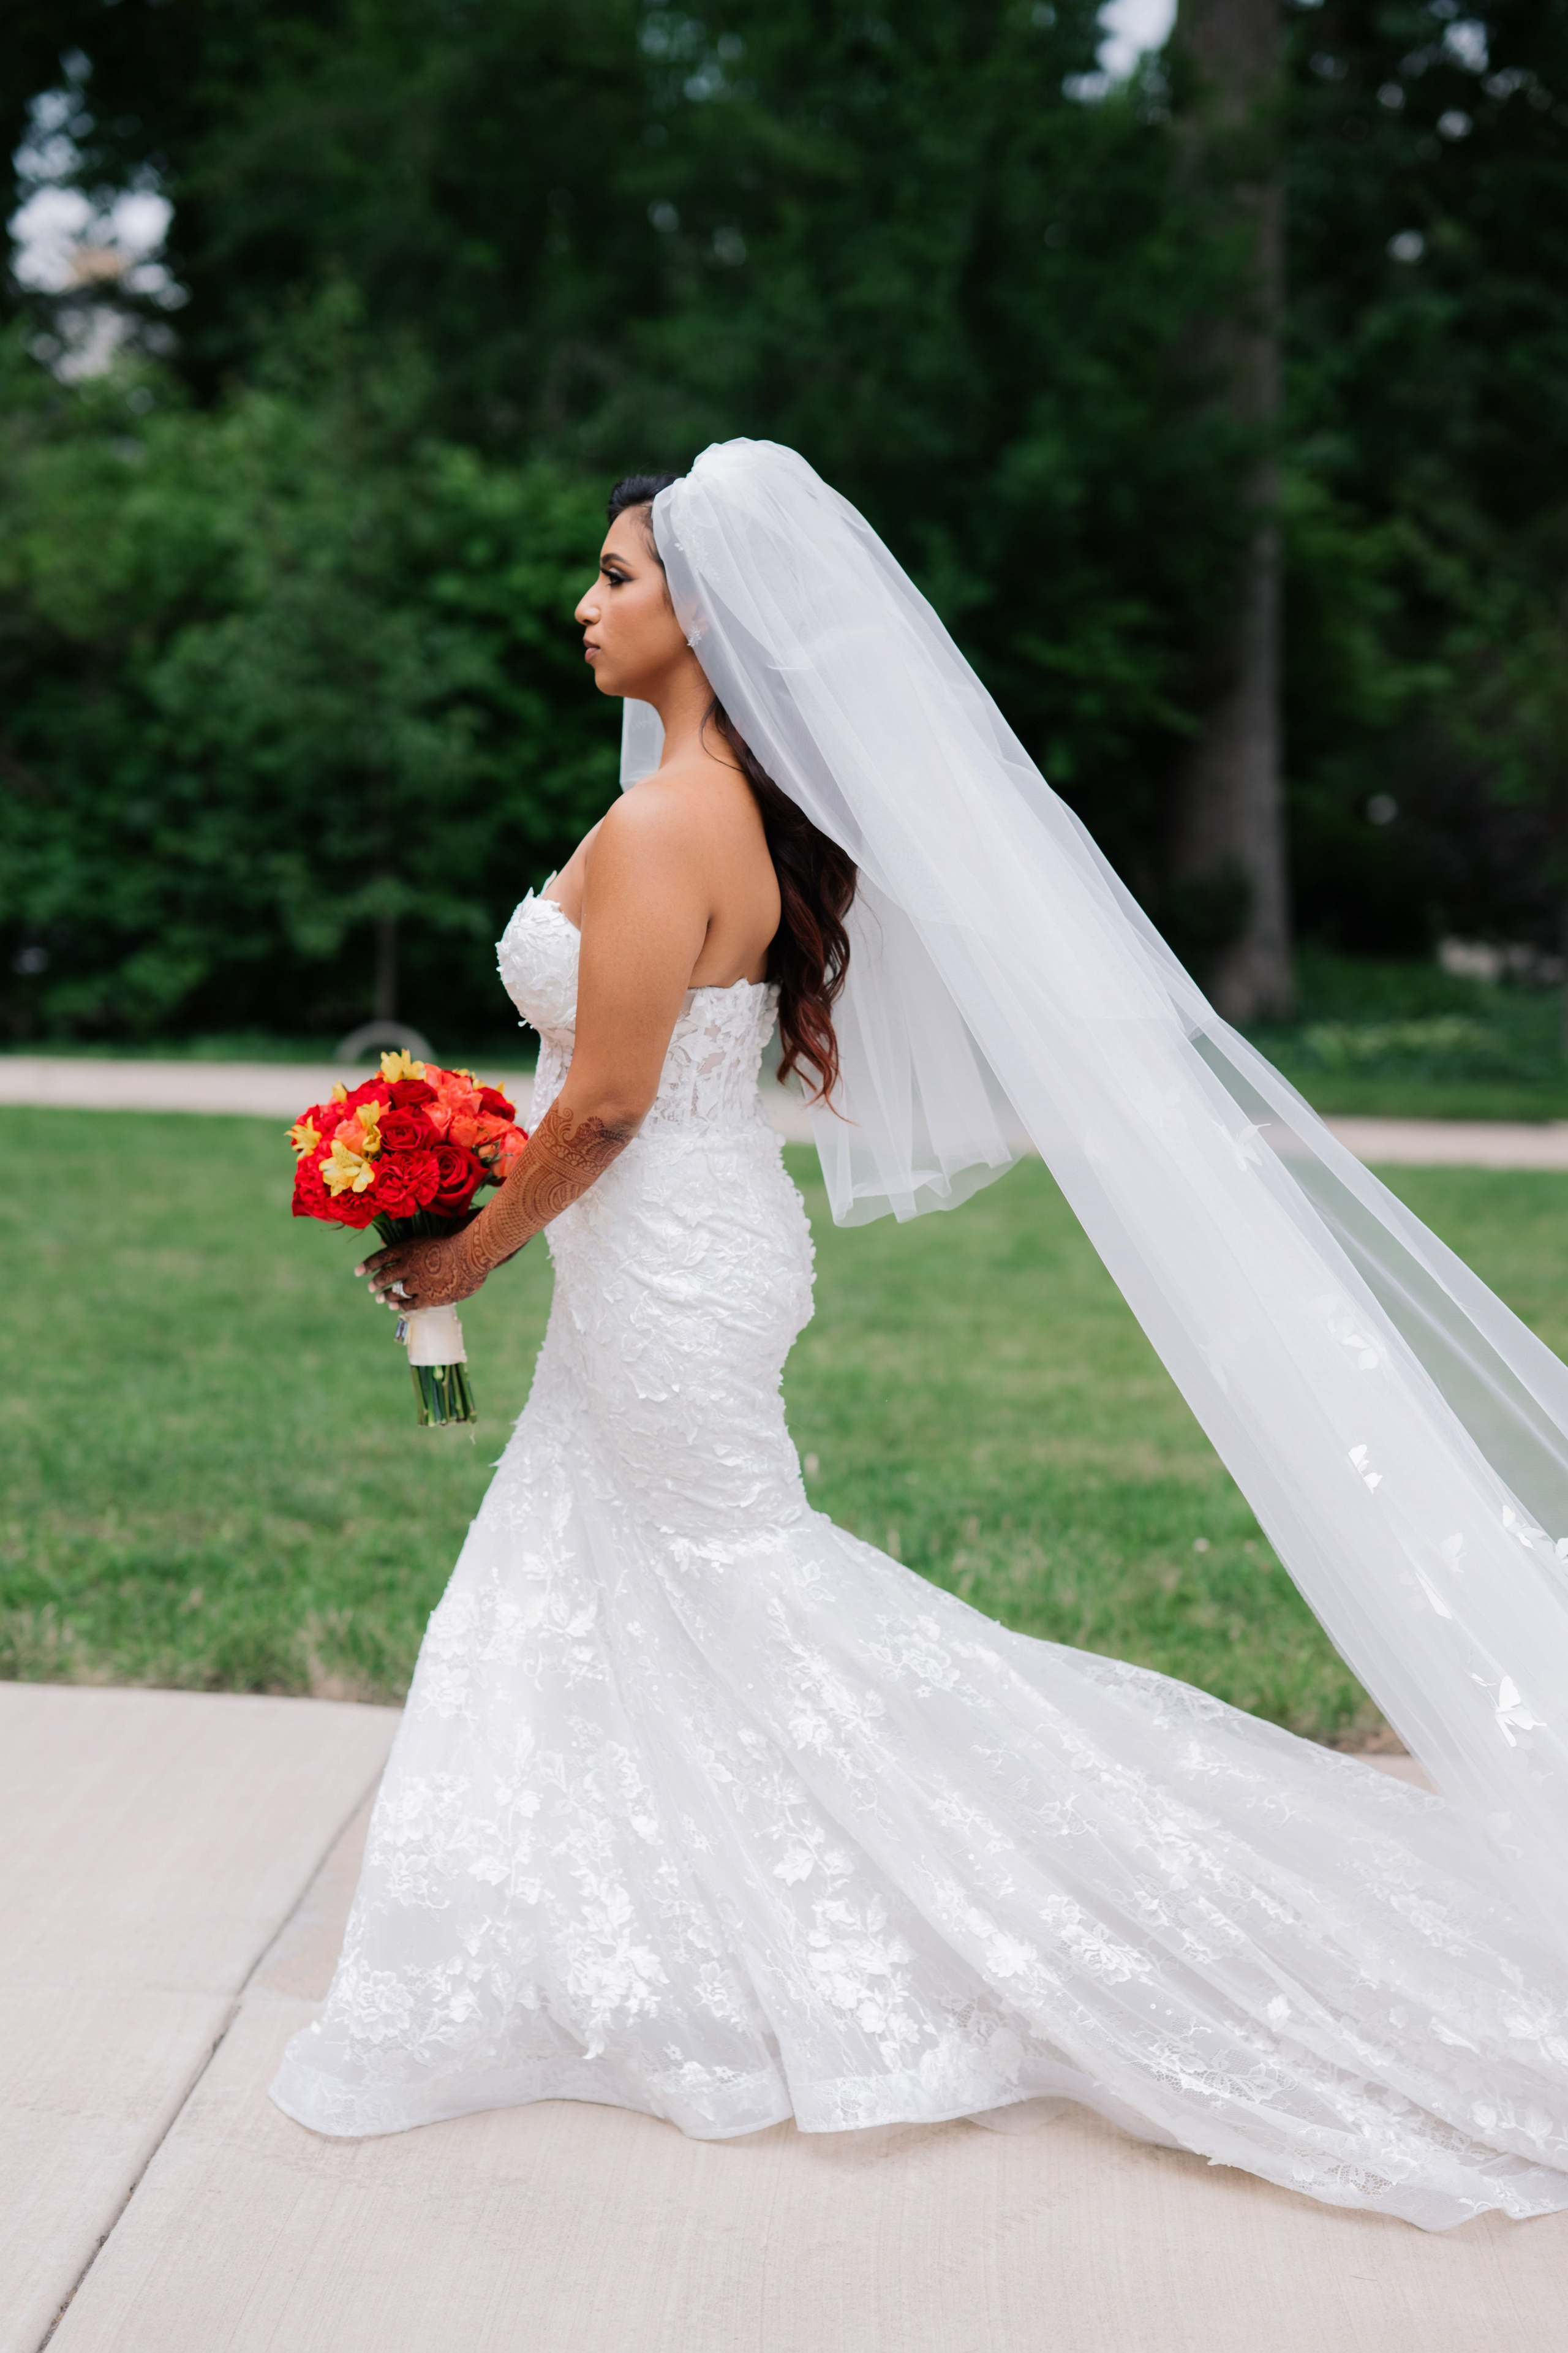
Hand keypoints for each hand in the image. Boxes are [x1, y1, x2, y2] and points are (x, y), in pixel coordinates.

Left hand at [356, 1231, 485, 1311]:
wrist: (471, 1256)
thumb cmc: (456, 1241)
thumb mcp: (430, 1236)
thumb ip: (411, 1243)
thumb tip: (389, 1243)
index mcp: (407, 1248)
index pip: (380, 1257)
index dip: (367, 1265)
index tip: (357, 1272)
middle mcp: (407, 1266)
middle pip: (385, 1276)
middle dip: (376, 1283)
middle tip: (370, 1288)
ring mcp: (417, 1283)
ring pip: (395, 1292)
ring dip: (386, 1296)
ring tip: (380, 1299)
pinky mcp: (428, 1297)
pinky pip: (409, 1304)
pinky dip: (400, 1306)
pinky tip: (395, 1308)